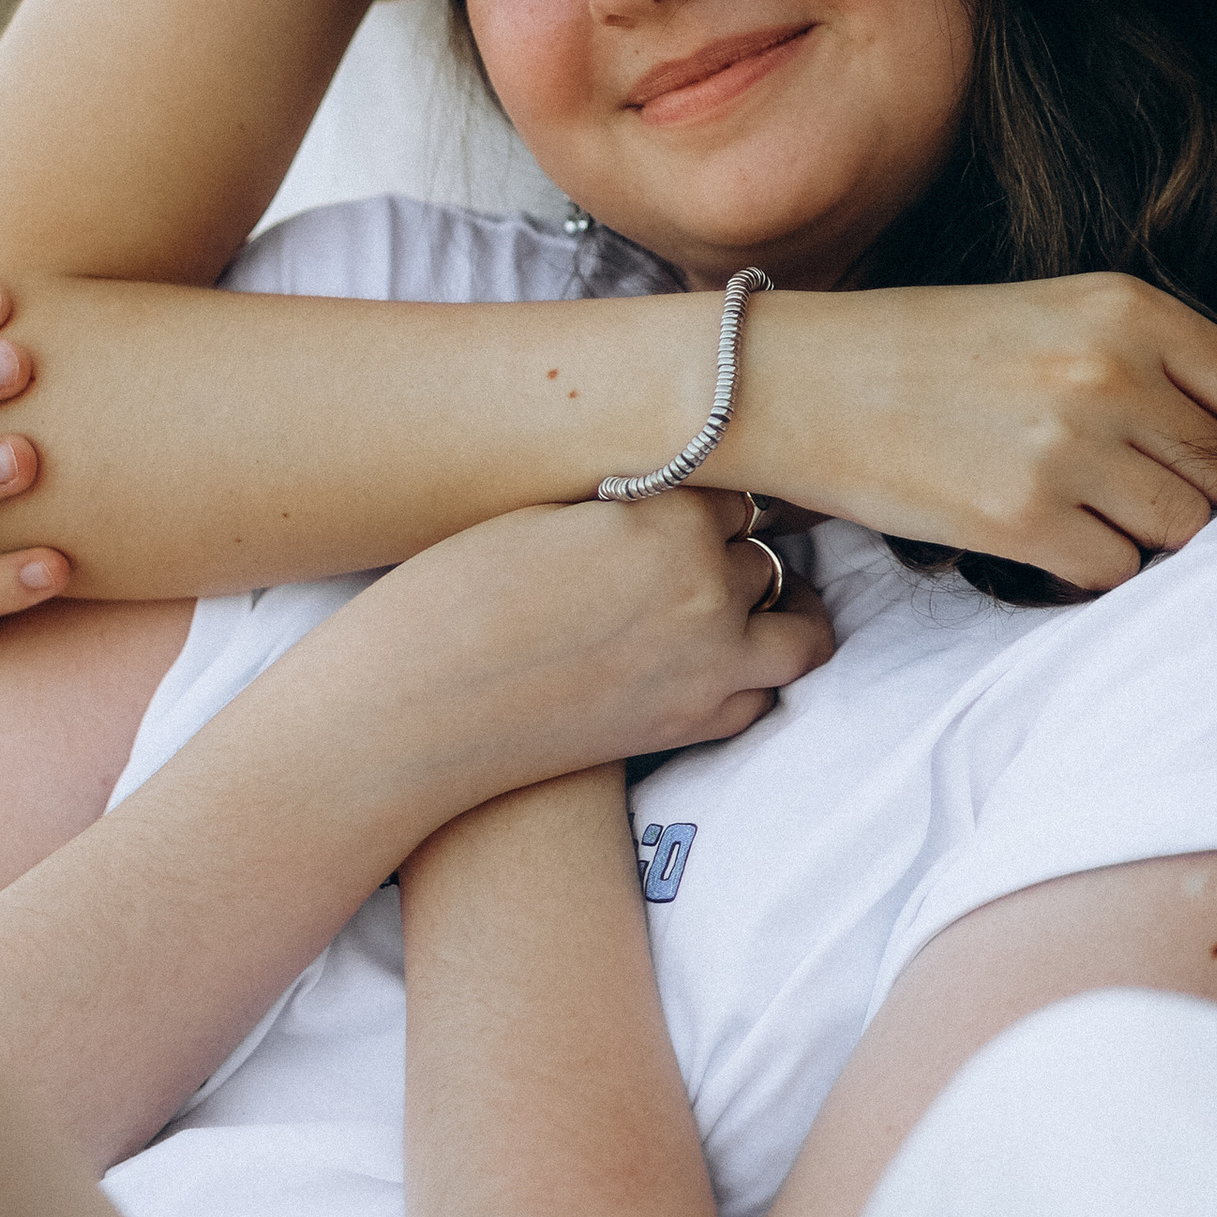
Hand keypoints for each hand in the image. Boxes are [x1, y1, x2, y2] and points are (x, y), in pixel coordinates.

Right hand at [346, 490, 832, 807]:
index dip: (708, 498)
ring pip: (798, 629)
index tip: (689, 503)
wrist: (418, 708)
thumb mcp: (549, 515)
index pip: (736, 490)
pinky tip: (717, 661)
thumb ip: (629, 509)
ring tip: (750, 603)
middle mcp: (706, 589)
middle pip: (765, 554)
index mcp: (668, 519)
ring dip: (779, 611)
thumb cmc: (455, 598)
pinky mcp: (691, 726)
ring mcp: (710, 666)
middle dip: (738, 550)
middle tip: (707, 552)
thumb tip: (667, 505)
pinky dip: (753, 674)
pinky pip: (763, 694)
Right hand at [748, 279, 1216, 592]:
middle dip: (1201, 490)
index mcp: (1127, 308)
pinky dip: (1097, 564)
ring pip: (1187, 529)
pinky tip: (1048, 531)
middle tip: (1130, 480)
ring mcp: (1070, 452)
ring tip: (1085, 503)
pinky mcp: (1025, 523)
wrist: (801, 380)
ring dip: (1151, 532)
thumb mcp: (1058, 309)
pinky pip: (1120, 571)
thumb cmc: (931, 346)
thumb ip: (1170, 351)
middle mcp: (1109, 375)